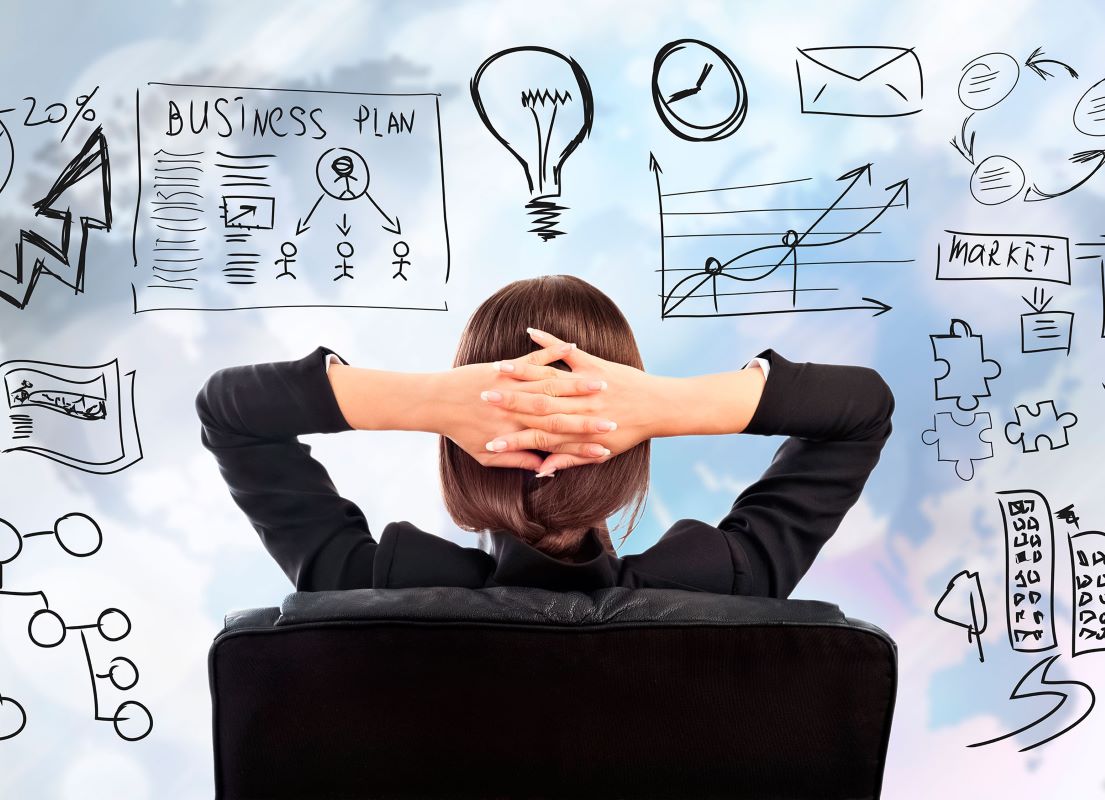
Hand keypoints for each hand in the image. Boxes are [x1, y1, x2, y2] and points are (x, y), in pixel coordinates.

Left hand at [434, 338, 615, 472]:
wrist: (435, 403)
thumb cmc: (460, 430)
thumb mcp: (486, 455)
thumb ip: (515, 461)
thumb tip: (540, 470)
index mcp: (520, 430)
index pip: (559, 436)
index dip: (585, 440)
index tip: (608, 442)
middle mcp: (521, 408)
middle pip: (563, 409)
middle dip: (592, 412)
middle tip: (616, 411)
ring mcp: (514, 386)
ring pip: (553, 383)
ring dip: (580, 382)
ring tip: (604, 381)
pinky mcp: (506, 368)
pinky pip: (534, 358)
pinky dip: (551, 350)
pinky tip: (571, 345)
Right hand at [481, 327, 669, 475]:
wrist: (659, 407)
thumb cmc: (630, 430)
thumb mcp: (601, 450)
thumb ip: (570, 459)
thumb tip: (544, 470)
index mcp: (577, 429)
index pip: (537, 436)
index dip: (512, 440)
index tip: (487, 439)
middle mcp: (577, 407)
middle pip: (535, 406)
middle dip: (506, 403)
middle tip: (480, 399)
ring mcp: (585, 384)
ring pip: (547, 379)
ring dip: (520, 371)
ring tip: (495, 367)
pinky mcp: (594, 365)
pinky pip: (568, 353)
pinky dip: (550, 341)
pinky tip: (530, 332)